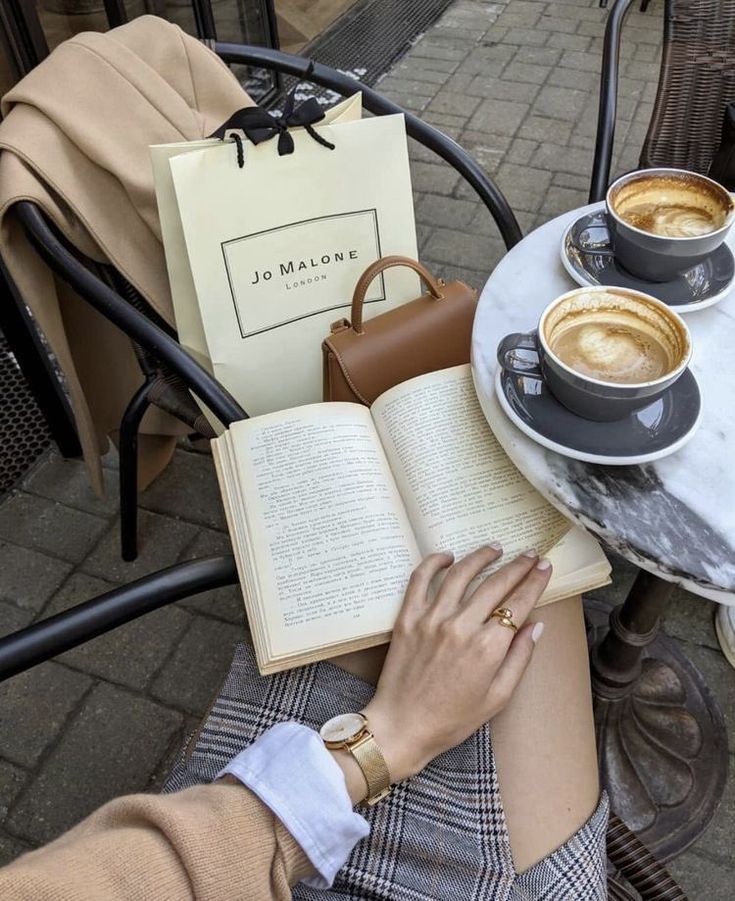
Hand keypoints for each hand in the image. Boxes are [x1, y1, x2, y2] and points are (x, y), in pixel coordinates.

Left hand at [362, 545, 550, 783]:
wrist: (402, 727)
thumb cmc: (452, 719)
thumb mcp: (498, 697)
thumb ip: (519, 658)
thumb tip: (536, 625)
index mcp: (487, 648)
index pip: (518, 603)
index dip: (535, 582)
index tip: (545, 567)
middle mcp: (461, 627)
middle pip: (495, 584)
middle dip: (517, 565)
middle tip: (530, 554)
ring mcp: (432, 619)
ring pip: (461, 574)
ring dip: (481, 556)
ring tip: (495, 548)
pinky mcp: (408, 618)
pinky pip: (420, 579)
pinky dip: (434, 562)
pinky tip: (448, 555)